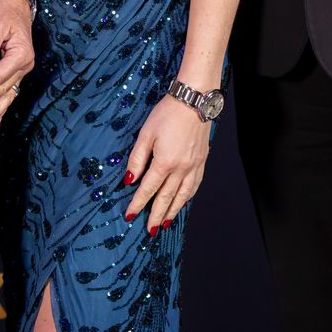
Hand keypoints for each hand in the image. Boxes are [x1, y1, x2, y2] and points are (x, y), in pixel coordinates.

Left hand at [123, 95, 209, 235]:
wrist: (194, 101)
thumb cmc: (167, 113)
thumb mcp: (146, 133)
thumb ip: (137, 158)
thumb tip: (130, 179)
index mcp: (165, 162)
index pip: (148, 189)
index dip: (138, 204)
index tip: (130, 216)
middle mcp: (181, 169)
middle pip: (166, 198)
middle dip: (156, 215)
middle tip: (150, 230)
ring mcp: (194, 167)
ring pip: (182, 196)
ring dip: (172, 211)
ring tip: (165, 223)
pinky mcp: (202, 162)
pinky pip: (194, 186)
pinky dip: (187, 198)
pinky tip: (182, 203)